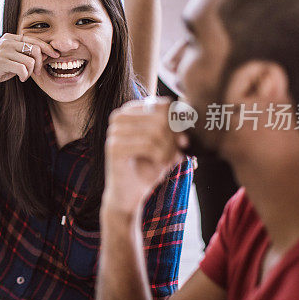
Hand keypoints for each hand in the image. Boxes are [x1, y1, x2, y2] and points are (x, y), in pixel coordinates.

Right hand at [0, 33, 58, 97]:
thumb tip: (46, 54)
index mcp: (10, 37)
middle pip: (35, 49)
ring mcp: (3, 51)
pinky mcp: (0, 62)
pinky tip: (20, 78)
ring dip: (31, 72)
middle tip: (37, 73)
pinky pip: (23, 69)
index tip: (56, 55)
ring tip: (24, 76)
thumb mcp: (12, 59)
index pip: (34, 39)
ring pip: (30, 61)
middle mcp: (7, 41)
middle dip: (40, 63)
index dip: (47, 47)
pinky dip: (25, 76)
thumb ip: (26, 55)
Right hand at [103, 98, 186, 218]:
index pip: (163, 105)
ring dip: (169, 149)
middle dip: (174, 137)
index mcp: (130, 110)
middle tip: (178, 152)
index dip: (177, 123)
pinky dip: (161, 156)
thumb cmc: (147, 167)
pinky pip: (147, 145)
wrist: (129, 194)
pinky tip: (162, 164)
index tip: (182, 140)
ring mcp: (113, 132)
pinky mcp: (113, 148)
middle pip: (160, 118)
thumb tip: (185, 115)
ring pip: (155, 132)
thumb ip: (173, 127)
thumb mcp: (164, 144)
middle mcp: (118, 117)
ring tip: (171, 160)